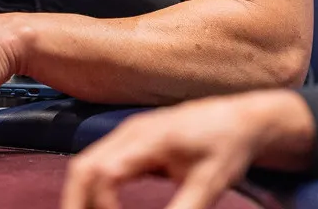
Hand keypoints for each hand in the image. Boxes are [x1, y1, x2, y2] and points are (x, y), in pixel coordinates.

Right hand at [61, 91, 313, 208]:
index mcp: (149, 139)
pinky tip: (99, 207)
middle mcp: (130, 132)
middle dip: (77, 201)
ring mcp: (127, 132)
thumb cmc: (228, 148)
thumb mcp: (210, 184)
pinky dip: (91, 186)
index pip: (105, 172)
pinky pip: (97, 161)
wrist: (240, 118)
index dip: (102, 205)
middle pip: (84, 166)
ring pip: (86, 163)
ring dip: (81, 195)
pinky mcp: (130, 138)